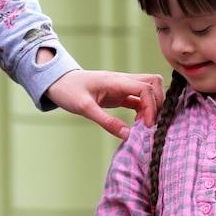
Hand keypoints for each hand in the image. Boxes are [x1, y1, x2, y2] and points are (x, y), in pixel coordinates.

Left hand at [42, 60, 162, 138]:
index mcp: (115, 81)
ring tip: (143, 125)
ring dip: (152, 106)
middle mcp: (122, 81)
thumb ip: (106, 122)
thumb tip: (128, 135)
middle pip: (153, 82)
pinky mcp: (120, 94)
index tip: (147, 125)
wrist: (58, 82)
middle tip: (150, 123)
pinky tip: (137, 122)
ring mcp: (122, 86)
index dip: (152, 106)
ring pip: (149, 89)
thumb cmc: (68, 91)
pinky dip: (144, 109)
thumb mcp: (84, 108)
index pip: (145, 88)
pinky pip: (139, 98)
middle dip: (158, 102)